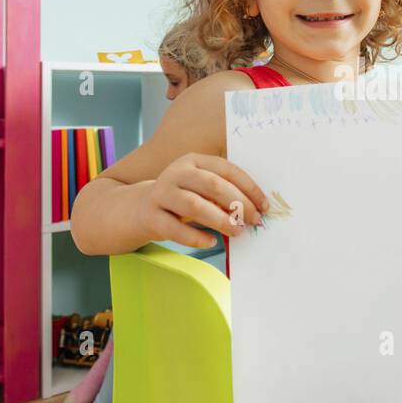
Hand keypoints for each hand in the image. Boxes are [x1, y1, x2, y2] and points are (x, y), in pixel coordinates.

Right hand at [141, 153, 268, 249]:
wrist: (138, 209)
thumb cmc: (180, 199)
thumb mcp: (200, 189)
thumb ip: (222, 194)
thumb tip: (254, 209)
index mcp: (194, 161)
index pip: (226, 169)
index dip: (248, 187)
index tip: (264, 205)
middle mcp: (176, 173)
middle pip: (212, 185)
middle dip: (238, 203)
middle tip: (253, 220)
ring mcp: (161, 193)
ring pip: (194, 205)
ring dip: (220, 220)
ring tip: (236, 231)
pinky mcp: (151, 216)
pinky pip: (176, 229)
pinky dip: (196, 237)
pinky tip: (211, 242)